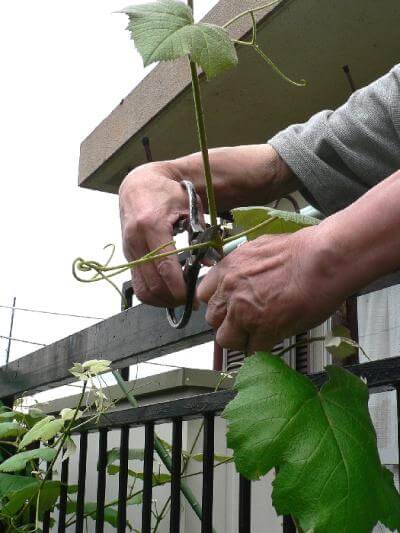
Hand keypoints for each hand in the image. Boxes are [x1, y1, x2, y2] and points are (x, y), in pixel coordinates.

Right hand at [119, 162, 203, 306]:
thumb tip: (209, 263)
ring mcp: (129, 251)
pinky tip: (167, 292)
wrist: (139, 185)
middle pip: (153, 284)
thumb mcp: (190, 208)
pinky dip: (152, 294)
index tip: (194, 297)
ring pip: (142, 289)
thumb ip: (200, 235)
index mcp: (152, 225)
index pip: (165, 266)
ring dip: (162, 300)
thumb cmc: (168, 193)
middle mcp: (136, 240)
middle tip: (190, 300)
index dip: (180, 287)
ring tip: (180, 299)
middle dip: (173, 298)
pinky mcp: (127, 257)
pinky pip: (137, 285)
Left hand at [197, 227, 343, 351]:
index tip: (226, 307)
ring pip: (226, 339)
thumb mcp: (260, 248)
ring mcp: (244, 312)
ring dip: (241, 339)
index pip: (203, 294)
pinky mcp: (263, 330)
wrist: (323, 260)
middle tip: (245, 322)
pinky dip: (262, 348)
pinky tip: (274, 339)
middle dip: (228, 322)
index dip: (218, 303)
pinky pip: (252, 350)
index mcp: (228, 268)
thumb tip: (244, 276)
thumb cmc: (303, 251)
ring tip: (258, 334)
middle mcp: (230, 290)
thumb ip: (244, 267)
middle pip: (212, 319)